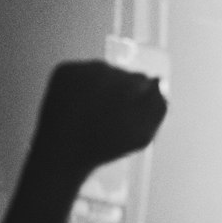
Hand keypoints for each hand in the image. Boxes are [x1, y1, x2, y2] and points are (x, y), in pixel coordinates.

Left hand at [27, 60, 167, 174]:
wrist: (64, 154)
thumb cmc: (105, 147)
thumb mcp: (142, 135)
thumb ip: (158, 107)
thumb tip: (157, 81)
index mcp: (133, 84)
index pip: (146, 81)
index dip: (140, 101)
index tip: (129, 117)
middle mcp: (110, 70)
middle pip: (123, 75)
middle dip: (121, 92)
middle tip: (111, 118)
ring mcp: (84, 68)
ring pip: (101, 72)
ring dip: (101, 88)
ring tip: (93, 114)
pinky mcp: (65, 70)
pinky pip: (79, 73)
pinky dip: (80, 87)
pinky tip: (78, 107)